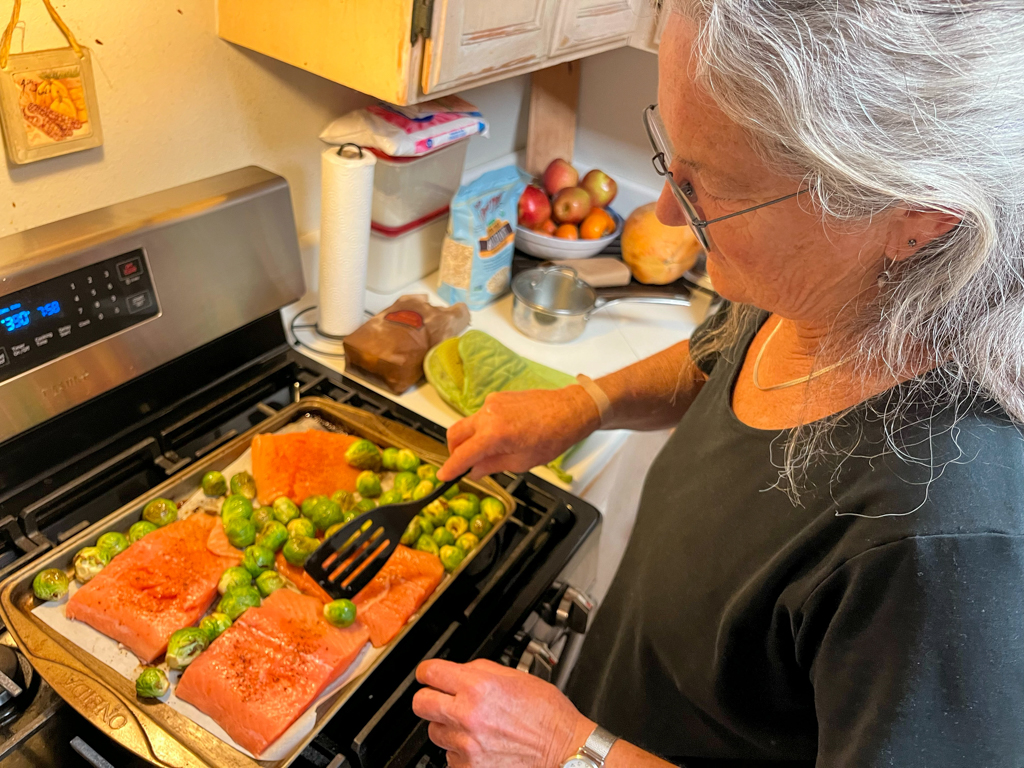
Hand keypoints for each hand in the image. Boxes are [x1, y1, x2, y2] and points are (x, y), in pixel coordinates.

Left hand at [413, 658, 594, 767]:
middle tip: (440, 700)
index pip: (430, 672)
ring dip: (448, 727)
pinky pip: (449, 756)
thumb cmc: (548, 716)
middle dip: (429, 698)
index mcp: (479, 686)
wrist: (564, 752)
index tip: (428, 675)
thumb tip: (459, 671)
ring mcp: (466, 745)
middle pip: (420, 703)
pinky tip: (481, 745)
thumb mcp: (517, 678)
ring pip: (434, 732)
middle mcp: (468, 715)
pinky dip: (460, 752)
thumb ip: (481, 671)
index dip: (427, 672)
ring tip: (473, 727)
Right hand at [438, 387, 599, 480]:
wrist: (570, 410)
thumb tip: (474, 471)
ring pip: (468, 423)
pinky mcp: (498, 396)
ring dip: (470, 439)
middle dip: (453, 451)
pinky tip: (500, 436)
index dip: (450, 468)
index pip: (462, 454)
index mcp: (493, 434)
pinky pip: (482, 415)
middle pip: (455, 433)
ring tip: (488, 452)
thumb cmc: (553, 437)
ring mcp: (492, 402)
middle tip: (462, 465)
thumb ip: (492, 466)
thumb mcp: (522, 462)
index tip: (443, 476)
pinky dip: (482, 428)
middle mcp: (488, 414)